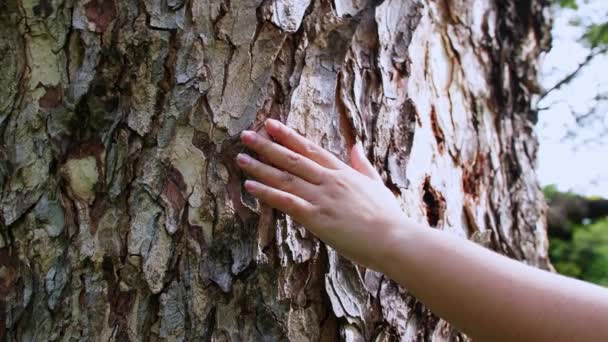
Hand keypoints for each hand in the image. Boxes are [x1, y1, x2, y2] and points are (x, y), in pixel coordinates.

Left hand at [236, 119, 408, 270]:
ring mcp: (322, 197)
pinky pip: (286, 202)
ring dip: (260, 167)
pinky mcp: (317, 217)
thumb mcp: (375, 184)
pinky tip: (250, 186)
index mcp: (342, 172)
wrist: (393, 238)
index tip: (270, 125)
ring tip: (240, 158)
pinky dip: (267, 193)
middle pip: (292, 158)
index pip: (310, 148)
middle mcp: (329, 180)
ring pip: (285, 177)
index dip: (288, 136)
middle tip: (246, 135)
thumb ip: (362, 164)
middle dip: (267, 146)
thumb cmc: (387, 216)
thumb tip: (356, 145)